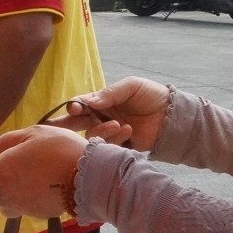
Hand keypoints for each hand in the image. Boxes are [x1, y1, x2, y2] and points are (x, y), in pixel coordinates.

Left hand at [0, 125, 85, 219]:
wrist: (91, 176)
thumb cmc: (59, 149)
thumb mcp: (33, 134)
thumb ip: (7, 141)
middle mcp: (5, 192)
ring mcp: (22, 207)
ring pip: (4, 206)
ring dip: (6, 198)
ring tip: (23, 183)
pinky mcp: (38, 215)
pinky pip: (25, 209)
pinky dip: (27, 201)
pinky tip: (40, 189)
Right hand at [51, 77, 168, 151]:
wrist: (173, 114)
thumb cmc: (152, 96)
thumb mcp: (130, 86)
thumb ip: (109, 93)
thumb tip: (88, 102)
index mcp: (101, 102)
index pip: (80, 104)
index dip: (74, 106)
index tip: (75, 108)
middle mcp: (101, 117)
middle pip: (76, 122)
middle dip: (66, 124)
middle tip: (59, 128)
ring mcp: (109, 132)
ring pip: (91, 135)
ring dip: (101, 130)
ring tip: (118, 124)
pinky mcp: (119, 145)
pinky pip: (108, 146)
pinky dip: (116, 137)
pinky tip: (128, 129)